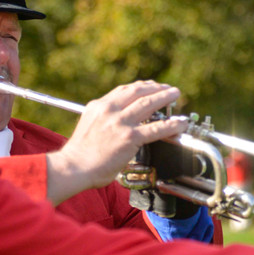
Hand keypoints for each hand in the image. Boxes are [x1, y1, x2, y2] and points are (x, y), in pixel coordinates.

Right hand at [45, 81, 188, 204]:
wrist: (74, 167)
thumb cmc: (80, 153)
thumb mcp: (89, 125)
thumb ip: (103, 119)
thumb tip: (117, 121)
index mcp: (99, 106)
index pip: (124, 90)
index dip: (142, 87)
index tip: (151, 87)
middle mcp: (110, 110)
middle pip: (138, 91)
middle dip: (156, 87)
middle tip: (167, 88)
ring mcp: (120, 122)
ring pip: (149, 104)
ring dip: (165, 97)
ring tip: (175, 95)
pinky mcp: (129, 137)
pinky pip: (156, 128)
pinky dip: (171, 124)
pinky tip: (180, 123)